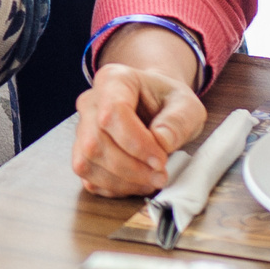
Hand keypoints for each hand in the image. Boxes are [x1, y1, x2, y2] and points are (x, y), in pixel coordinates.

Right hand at [71, 54, 206, 196]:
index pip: (112, 113)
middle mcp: (90, 102)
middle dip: (131, 167)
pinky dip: (114, 188)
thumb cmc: (168, 102)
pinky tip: (137, 182)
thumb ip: (178, 121)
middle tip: (161, 175)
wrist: (156, 106)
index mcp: (113, 80)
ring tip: (151, 180)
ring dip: (122, 181)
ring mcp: (82, 129)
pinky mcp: (82, 153)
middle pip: (95, 142)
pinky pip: (89, 178)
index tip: (161, 160)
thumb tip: (161, 142)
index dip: (136, 143)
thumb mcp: (187, 105)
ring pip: (87, 162)